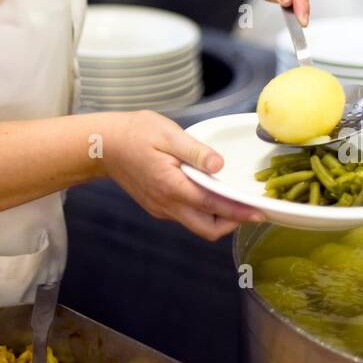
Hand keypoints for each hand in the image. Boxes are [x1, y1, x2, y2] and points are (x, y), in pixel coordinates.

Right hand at [96, 110, 264, 240]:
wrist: (103, 145)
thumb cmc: (135, 134)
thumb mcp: (167, 134)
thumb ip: (195, 151)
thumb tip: (220, 164)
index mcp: (172, 186)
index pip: (213, 206)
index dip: (239, 211)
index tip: (259, 213)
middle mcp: (167, 204)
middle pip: (206, 229)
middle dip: (231, 223)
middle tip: (250, 209)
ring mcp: (161, 208)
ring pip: (196, 225)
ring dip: (217, 218)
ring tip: (234, 199)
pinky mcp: (157, 206)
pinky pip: (185, 216)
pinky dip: (202, 211)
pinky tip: (209, 193)